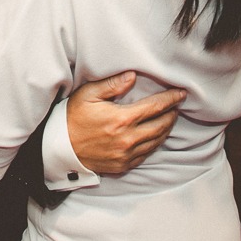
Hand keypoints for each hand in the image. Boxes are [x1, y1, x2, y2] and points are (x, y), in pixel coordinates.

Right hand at [65, 72, 184, 173]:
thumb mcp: (88, 95)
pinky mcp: (123, 165)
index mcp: (122, 119)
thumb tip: (132, 76)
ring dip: (166, 129)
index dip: (171, 99)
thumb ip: (112, 84)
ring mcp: (126, 154)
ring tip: (169, 119)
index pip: (155, 107)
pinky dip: (154, 143)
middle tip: (176, 106)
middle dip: (171, 114)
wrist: (59, 148)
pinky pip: (146, 154)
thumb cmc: (72, 118)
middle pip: (161, 125)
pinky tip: (154, 136)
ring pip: (156, 141)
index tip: (181, 93)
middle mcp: (128, 139)